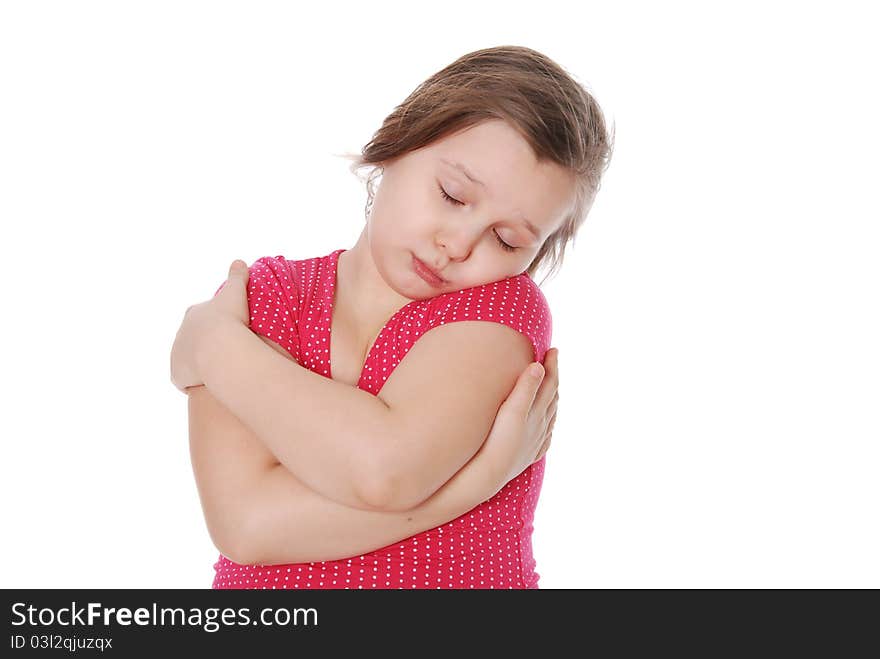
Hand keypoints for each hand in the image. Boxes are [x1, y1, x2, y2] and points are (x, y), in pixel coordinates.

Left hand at [170, 259, 249, 392]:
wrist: (221, 349)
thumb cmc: (230, 319)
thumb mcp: (235, 292)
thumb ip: (237, 276)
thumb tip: (239, 261)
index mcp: (193, 314)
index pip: (200, 317)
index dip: (214, 323)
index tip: (226, 329)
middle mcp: (180, 333)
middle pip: (192, 339)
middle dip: (204, 344)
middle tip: (226, 351)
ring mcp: (177, 355)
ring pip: (188, 360)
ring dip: (199, 364)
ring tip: (219, 370)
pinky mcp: (177, 375)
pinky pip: (186, 380)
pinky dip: (195, 382)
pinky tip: (209, 384)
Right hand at [473, 348, 558, 491]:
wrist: (489, 474)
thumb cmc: (498, 441)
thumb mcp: (511, 411)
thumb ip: (525, 388)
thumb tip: (539, 366)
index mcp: (537, 412)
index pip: (550, 383)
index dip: (552, 365)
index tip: (553, 349)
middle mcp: (541, 426)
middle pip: (552, 398)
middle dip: (553, 378)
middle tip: (552, 363)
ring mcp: (536, 441)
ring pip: (550, 417)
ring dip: (552, 400)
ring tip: (551, 390)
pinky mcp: (528, 455)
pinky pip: (544, 438)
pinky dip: (547, 426)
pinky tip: (545, 428)